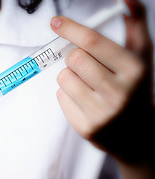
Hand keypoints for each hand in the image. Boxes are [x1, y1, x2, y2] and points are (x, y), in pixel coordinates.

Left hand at [51, 0, 153, 161]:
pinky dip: (67, 95)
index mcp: (134, 70)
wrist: (140, 136)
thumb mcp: (141, 57)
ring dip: (69, 76)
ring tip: (87, 84)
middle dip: (74, 57)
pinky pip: (60, 98)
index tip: (56, 22)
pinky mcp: (86, 128)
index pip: (93, 42)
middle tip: (84, 64)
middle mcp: (119, 93)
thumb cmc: (136, 89)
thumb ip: (135, 26)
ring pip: (63, 78)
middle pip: (74, 59)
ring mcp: (101, 113)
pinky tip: (85, 101)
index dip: (71, 29)